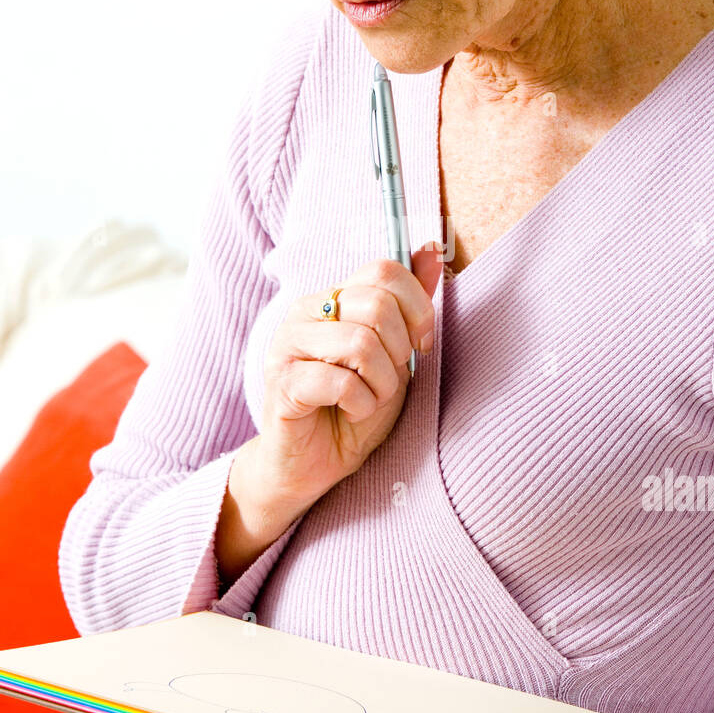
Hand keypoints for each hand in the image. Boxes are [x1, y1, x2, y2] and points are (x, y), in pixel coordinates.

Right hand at [234, 244, 443, 542]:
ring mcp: (288, 345)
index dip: (417, 307)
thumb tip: (431, 248)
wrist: (316, 465)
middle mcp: (306, 311)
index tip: (420, 345)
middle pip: (376, 303)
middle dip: (399, 351)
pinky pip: (340, 382)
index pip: (383, 269)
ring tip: (370, 399)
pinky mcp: (282, 383)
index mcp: (334, 296)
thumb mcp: (395, 355)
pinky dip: (360, 404)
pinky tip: (350, 413)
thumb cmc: (354, 408)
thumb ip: (409, 304)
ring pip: (361, 343)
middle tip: (389, 380)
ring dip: (382, 383)